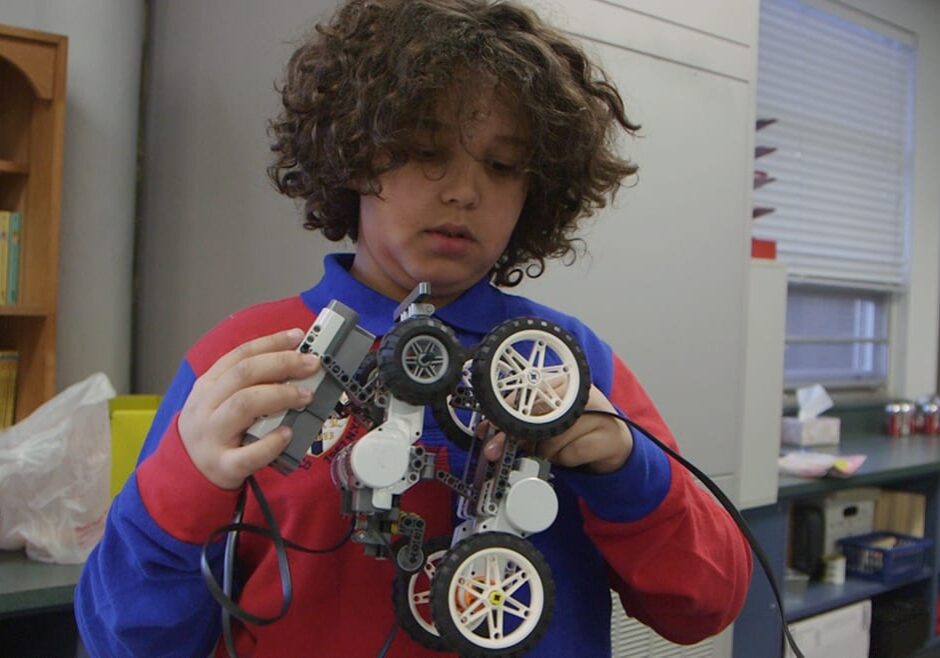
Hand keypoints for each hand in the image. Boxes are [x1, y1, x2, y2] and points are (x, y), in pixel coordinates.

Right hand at [177, 328, 320, 488]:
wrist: (188, 475)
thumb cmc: (215, 432)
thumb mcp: (220, 401)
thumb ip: (249, 384)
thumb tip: (295, 364)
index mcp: (208, 386)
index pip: (240, 355)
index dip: (271, 342)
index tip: (298, 337)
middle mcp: (206, 407)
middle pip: (244, 374)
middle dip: (282, 364)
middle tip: (311, 365)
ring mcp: (212, 437)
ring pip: (244, 404)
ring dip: (280, 395)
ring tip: (305, 396)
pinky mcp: (223, 466)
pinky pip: (249, 453)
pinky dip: (272, 442)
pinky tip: (288, 434)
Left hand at [481, 386, 632, 473]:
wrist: (612, 443)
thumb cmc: (574, 429)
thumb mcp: (545, 421)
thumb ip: (518, 422)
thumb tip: (487, 431)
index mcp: (565, 382)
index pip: (529, 393)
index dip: (507, 414)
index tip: (491, 430)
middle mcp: (583, 394)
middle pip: (540, 416)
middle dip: (520, 438)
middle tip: (508, 449)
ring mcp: (600, 414)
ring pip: (553, 440)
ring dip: (546, 452)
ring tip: (554, 449)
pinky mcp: (609, 437)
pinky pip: (570, 454)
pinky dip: (565, 460)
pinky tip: (572, 455)